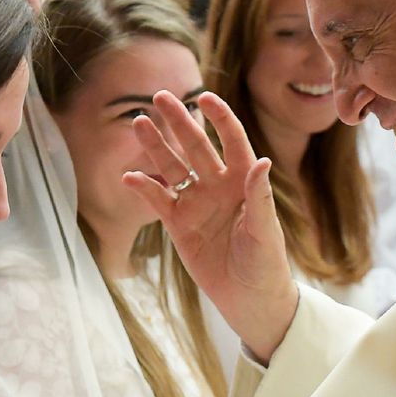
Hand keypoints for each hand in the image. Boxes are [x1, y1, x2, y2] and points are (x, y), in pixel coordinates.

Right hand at [123, 91, 296, 361]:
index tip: (205, 96)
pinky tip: (129, 177)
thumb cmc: (266, 265)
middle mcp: (218, 186)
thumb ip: (259, 197)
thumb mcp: (265, 232)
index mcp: (244, 181)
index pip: (232, 140)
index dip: (220, 118)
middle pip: (195, 146)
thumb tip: (262, 161)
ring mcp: (196, 203)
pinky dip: (143, 187)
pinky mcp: (178, 224)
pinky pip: (158, 200)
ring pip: (172, 167)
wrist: (249, 300)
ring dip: (156, 146)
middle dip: (179, 122)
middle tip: (160, 97)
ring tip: (139, 123)